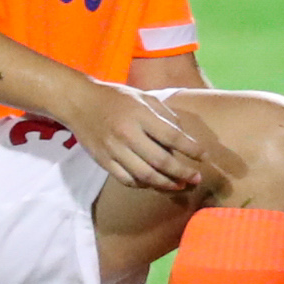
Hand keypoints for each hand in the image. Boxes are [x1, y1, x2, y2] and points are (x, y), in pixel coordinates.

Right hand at [59, 79, 210, 195]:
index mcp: (140, 115)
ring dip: (165, 184)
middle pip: (160, 160)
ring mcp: (114, 150)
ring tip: (180, 185)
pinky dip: (143, 184)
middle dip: (182, 172)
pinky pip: (127, 180)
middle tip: (197, 178)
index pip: (171, 136)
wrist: (79, 102)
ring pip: (144, 175)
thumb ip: (165, 115)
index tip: (204, 157)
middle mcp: (127, 134)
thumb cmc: (116, 97)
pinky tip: (154, 183)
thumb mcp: (144, 97)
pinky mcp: (103, 161)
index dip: (191, 149)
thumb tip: (183, 137)